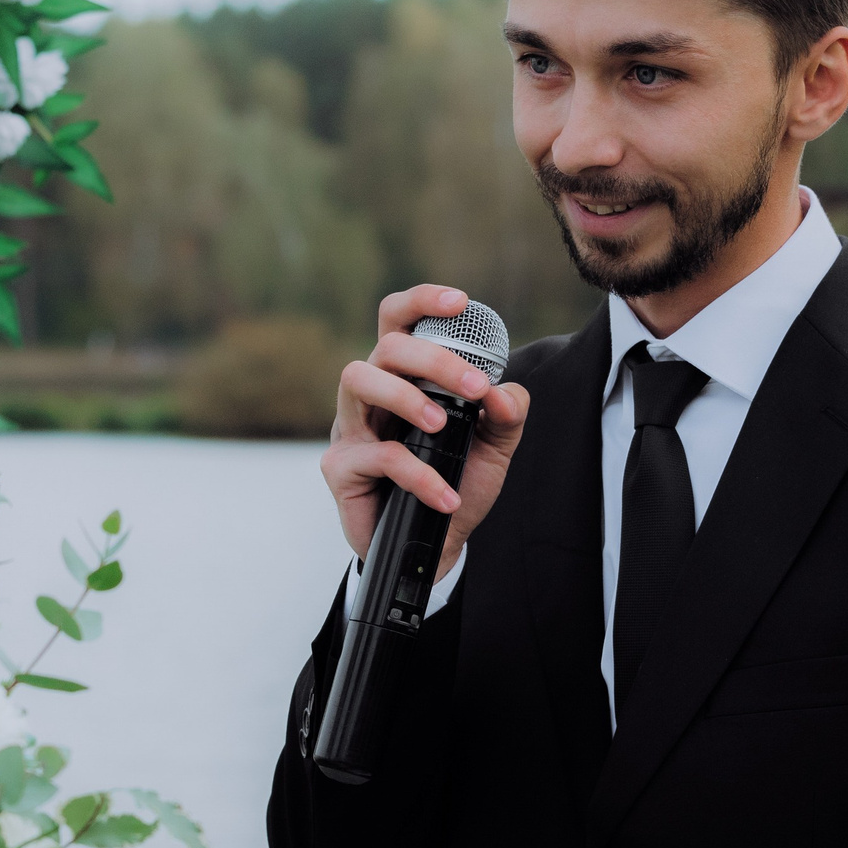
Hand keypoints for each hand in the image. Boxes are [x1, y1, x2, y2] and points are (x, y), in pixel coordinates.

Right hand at [323, 285, 529, 576]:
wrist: (435, 546)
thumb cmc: (455, 484)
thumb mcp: (494, 448)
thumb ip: (507, 414)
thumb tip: (504, 392)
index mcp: (402, 378)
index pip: (398, 321)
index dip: (421, 301)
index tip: (460, 301)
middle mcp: (370, 395)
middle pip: (384, 346)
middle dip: (432, 359)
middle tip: (474, 387)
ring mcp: (350, 428)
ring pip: (357, 379)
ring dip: (405, 396)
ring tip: (441, 425)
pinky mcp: (340, 467)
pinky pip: (377, 456)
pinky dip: (418, 474)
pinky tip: (447, 495)